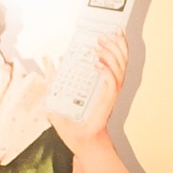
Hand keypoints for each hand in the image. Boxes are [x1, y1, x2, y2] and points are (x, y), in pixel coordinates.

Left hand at [44, 26, 131, 148]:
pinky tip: (97, 64)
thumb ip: (54, 78)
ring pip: (119, 68)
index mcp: (103, 83)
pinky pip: (111, 82)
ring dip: (110, 54)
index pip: (116, 60)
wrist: (78, 141)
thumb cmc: (72, 123)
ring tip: (99, 45)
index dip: (117, 44)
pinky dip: (106, 71)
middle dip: (115, 44)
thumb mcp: (58, 95)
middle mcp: (109, 87)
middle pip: (121, 60)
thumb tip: (51, 60)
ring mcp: (109, 94)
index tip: (112, 31)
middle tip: (104, 34)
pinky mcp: (107, 101)